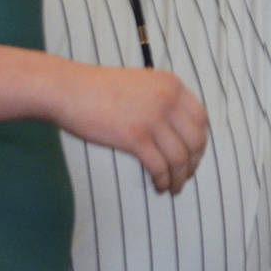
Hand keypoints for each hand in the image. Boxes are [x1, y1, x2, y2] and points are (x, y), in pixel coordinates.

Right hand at [56, 63, 208, 194]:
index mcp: (172, 84)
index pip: (202, 118)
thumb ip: (162, 99)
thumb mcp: (142, 83)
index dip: (200, 140)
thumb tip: (176, 128)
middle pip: (196, 139)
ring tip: (175, 187)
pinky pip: (159, 166)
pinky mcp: (135, 137)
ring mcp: (153, 118)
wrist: (69, 89)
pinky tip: (159, 186)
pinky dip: (163, 179)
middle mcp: (168, 99)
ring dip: (180, 176)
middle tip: (186, 175)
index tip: (195, 155)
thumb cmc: (99, 88)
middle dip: (194, 162)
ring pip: (180, 157)